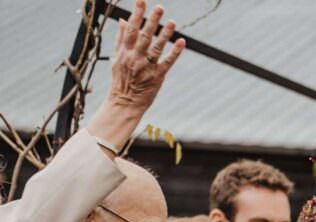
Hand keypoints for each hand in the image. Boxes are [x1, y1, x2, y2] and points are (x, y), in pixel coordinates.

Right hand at [87, 0, 185, 149]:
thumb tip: (123, 20)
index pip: (131, 29)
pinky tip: (181, 41)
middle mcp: (135, 58)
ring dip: (164, 34)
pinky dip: (175, 52)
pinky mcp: (157, 76)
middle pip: (144, 36)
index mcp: (124, 51)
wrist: (124, 102)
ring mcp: (146, 67)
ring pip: (156, 48)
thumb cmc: (121, 78)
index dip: (137, 14)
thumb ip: (121, 38)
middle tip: (160, 7)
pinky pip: (167, 62)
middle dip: (152, 21)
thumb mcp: (117, 57)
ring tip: (172, 21)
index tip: (142, 1)